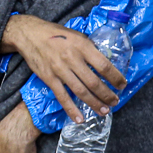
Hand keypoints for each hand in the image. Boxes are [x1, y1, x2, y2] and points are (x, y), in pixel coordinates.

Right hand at [0, 14, 126, 122]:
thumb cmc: (57, 34)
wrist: (30, 34)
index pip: (103, 65)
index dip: (115, 77)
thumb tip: (104, 63)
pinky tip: (80, 119)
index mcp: (82, 46)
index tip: (122, 85)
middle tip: (115, 102)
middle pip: (93, 82)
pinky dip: (71, 109)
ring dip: (94, 103)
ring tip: (104, 111)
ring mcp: (60, 70)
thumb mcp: (77, 36)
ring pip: (80, 91)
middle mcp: (72, 59)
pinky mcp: (49, 78)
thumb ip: (90, 49)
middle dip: (107, 94)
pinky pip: (62, 97)